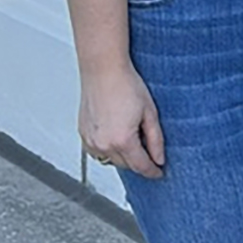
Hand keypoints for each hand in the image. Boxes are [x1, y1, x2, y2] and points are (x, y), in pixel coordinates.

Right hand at [80, 60, 165, 179]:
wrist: (103, 69)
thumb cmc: (125, 84)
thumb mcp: (149, 112)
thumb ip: (156, 140)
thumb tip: (159, 158)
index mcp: (122, 140)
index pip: (140, 166)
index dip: (152, 171)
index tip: (159, 172)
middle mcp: (103, 144)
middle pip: (126, 165)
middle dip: (139, 162)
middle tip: (149, 151)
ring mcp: (90, 140)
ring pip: (111, 160)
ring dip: (123, 156)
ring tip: (132, 138)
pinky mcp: (83, 134)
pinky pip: (98, 151)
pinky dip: (108, 149)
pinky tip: (116, 136)